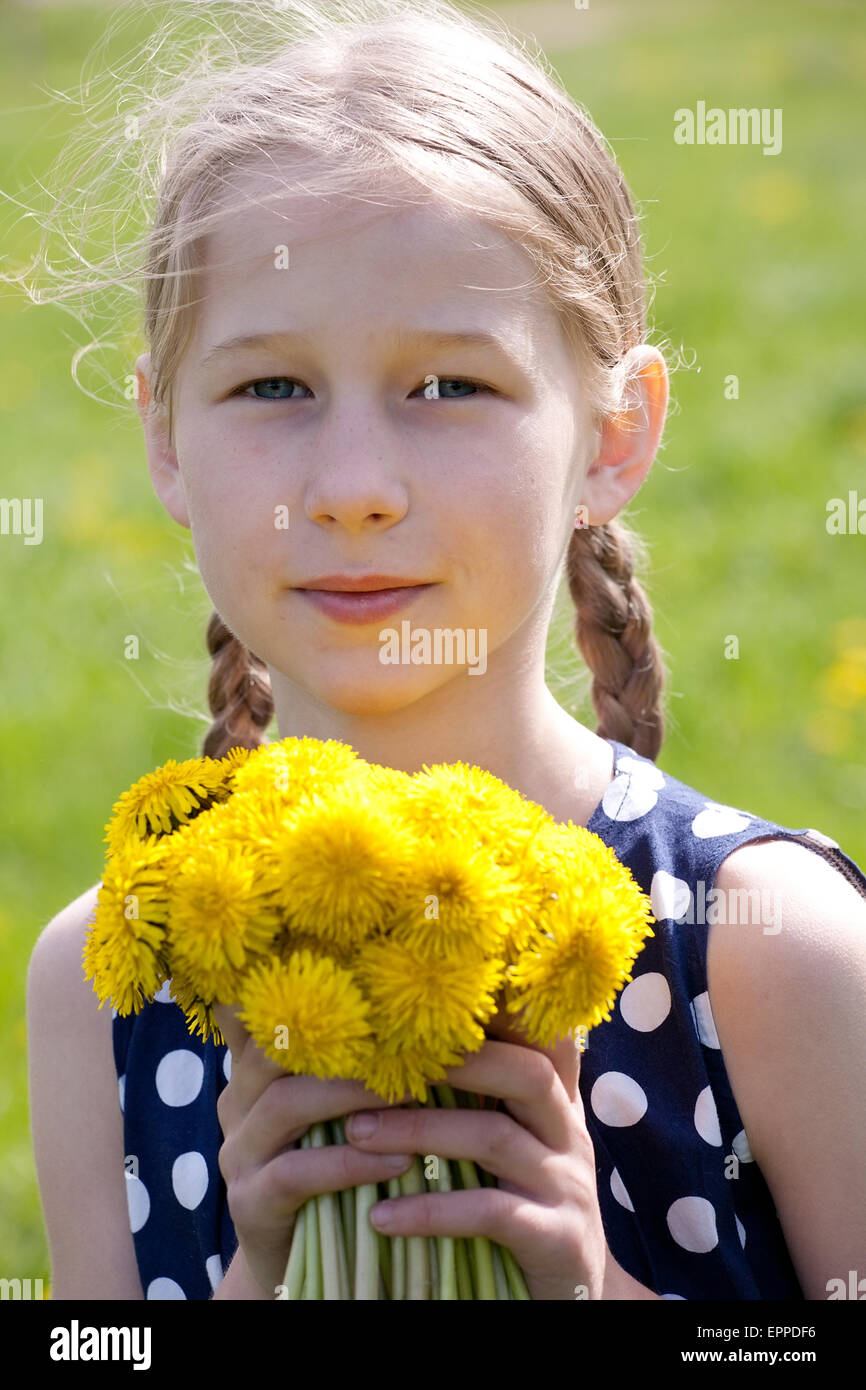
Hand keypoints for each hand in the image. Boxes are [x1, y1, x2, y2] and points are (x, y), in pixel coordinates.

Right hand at [213, 1003, 415, 1297]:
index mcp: (254, 1069)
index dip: (296, 989)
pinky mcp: (250, 1202)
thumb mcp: (328, 1106)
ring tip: (411, 1092)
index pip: (258, 1010)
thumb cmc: (329, 1163)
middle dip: (342, 1038)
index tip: (353, 970)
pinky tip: (400, 1160)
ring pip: (285, 1104)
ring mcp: (238, 1153)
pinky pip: (297, 1173)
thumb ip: (343, 1058)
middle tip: (404, 1035)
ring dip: (353, 1094)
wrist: (298, 1257)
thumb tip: (405, 1002)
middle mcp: (236, 1101)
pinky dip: (352, 1163)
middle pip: (272, 1048)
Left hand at [344, 1006, 609, 1299]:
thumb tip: (416, 1034)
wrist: (574, 1295)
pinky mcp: (557, 1239)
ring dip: (419, 1129)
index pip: (541, 1035)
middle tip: (377, 1060)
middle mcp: (569, 1133)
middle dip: (451, 1061)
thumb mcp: (518, 1140)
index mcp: (557, 1102)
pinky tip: (381, 1215)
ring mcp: (568, 1186)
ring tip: (356, 1132)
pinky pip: (490, 1213)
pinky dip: (431, 1210)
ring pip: (495, 1138)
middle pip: (525, 1072)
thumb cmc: (526, 1203)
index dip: (500, 1008)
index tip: (432, 993)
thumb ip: (489, 1091)